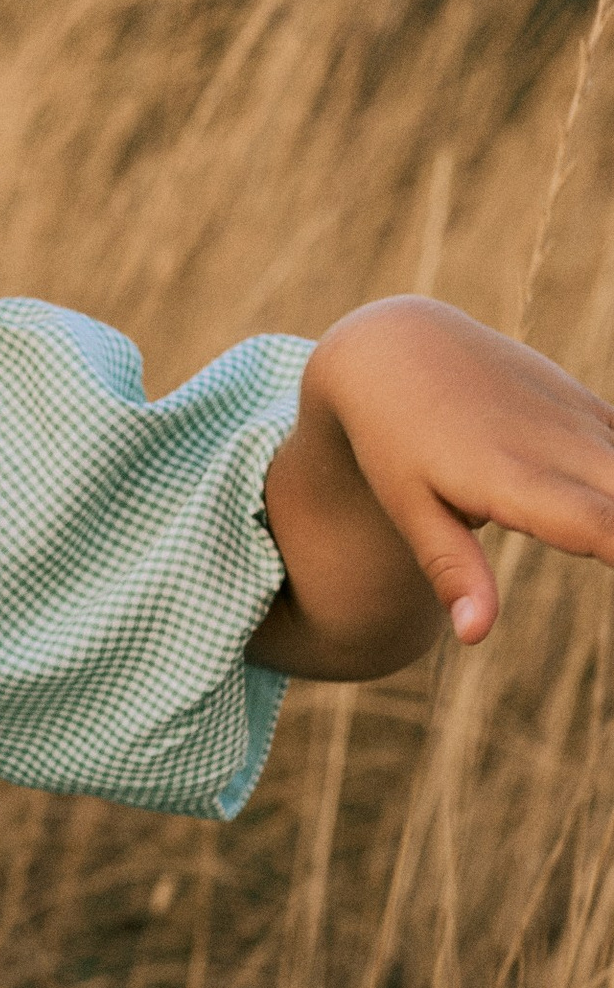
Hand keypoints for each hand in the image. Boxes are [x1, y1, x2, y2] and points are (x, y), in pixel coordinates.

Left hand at [260, 300, 613, 675]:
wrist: (399, 351)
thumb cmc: (395, 443)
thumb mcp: (409, 508)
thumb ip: (451, 571)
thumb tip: (475, 636)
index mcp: (513, 477)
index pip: (599, 524)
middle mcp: (559, 445)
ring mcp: (579, 420)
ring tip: (613, 541)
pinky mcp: (587, 407)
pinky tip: (610, 500)